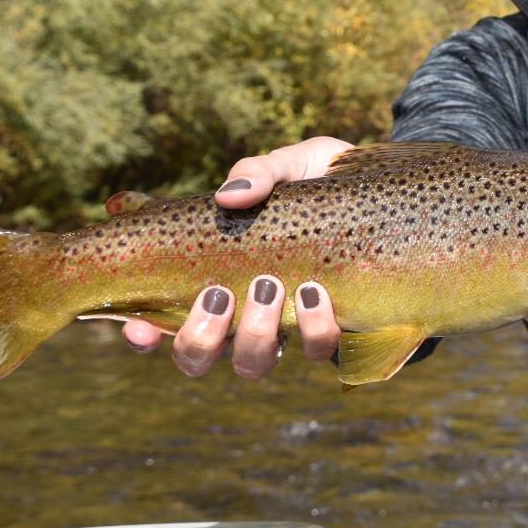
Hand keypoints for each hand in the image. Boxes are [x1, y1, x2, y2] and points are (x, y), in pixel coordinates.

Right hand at [121, 137, 351, 375]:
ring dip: (252, 335)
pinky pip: (318, 351)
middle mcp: (244, 310)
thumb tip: (230, 197)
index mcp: (217, 274)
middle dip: (200, 337)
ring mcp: (287, 325)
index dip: (141, 332)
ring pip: (252, 362)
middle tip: (219, 294)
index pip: (161, 316)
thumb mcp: (291, 164)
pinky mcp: (336, 330)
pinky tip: (316, 290)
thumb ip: (258, 172)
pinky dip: (314, 327)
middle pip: (198, 357)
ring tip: (269, 288)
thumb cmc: (325, 181)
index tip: (137, 324)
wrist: (390, 194)